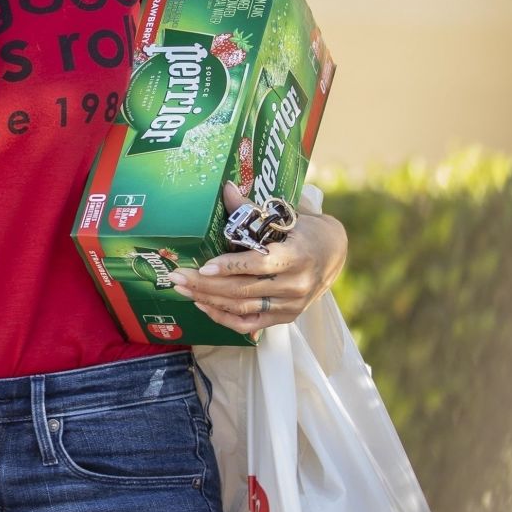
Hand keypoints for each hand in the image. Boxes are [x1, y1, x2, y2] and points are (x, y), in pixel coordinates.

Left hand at [165, 180, 347, 339]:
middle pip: (243, 289)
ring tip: (182, 288)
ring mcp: (290, 305)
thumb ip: (253, 209)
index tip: (204, 266)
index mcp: (297, 255)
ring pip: (242, 307)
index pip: (260, 264)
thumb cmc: (305, 231)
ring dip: (208, 299)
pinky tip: (202, 304)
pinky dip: (223, 316)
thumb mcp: (285, 216)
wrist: (334, 255)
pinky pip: (248, 323)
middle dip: (206, 284)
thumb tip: (225, 188)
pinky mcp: (284, 318)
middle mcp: (295, 284)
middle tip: (177, 276)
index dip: (231, 266)